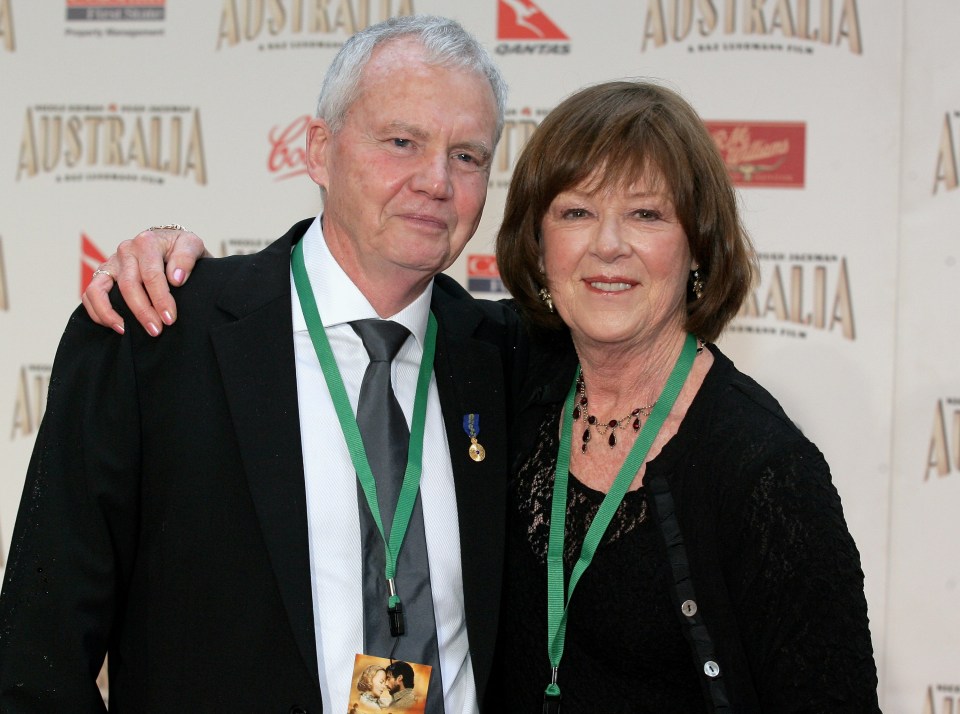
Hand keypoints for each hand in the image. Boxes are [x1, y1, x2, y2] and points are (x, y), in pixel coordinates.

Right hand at [81, 226, 208, 335]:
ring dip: (111, 314)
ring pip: (99, 289)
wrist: (169, 245)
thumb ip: (186, 258)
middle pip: (128, 285)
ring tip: (126, 330)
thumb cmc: (180, 248)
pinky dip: (98, 312)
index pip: (151, 274)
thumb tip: (175, 279)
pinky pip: (90, 294)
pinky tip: (117, 326)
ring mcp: (111, 262)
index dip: (160, 299)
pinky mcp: (102, 274)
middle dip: (142, 311)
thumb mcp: (192, 245)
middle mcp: (125, 250)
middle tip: (156, 330)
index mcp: (147, 242)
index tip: (169, 318)